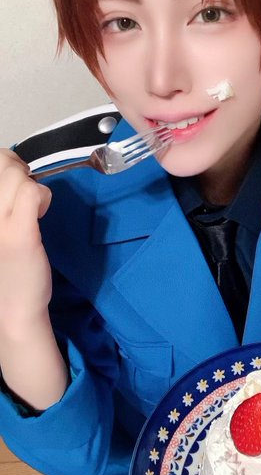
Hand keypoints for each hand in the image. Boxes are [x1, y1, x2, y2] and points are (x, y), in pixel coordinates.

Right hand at [0, 149, 52, 331]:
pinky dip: (42, 196)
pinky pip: (31, 192)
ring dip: (31, 185)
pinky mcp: (17, 233)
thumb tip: (12, 167)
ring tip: (32, 210)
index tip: (13, 183)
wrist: (9, 312)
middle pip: (1, 163)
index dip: (4, 164)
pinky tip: (40, 214)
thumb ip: (0, 200)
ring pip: (15, 174)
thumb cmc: (3, 270)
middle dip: (18, 170)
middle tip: (26, 195)